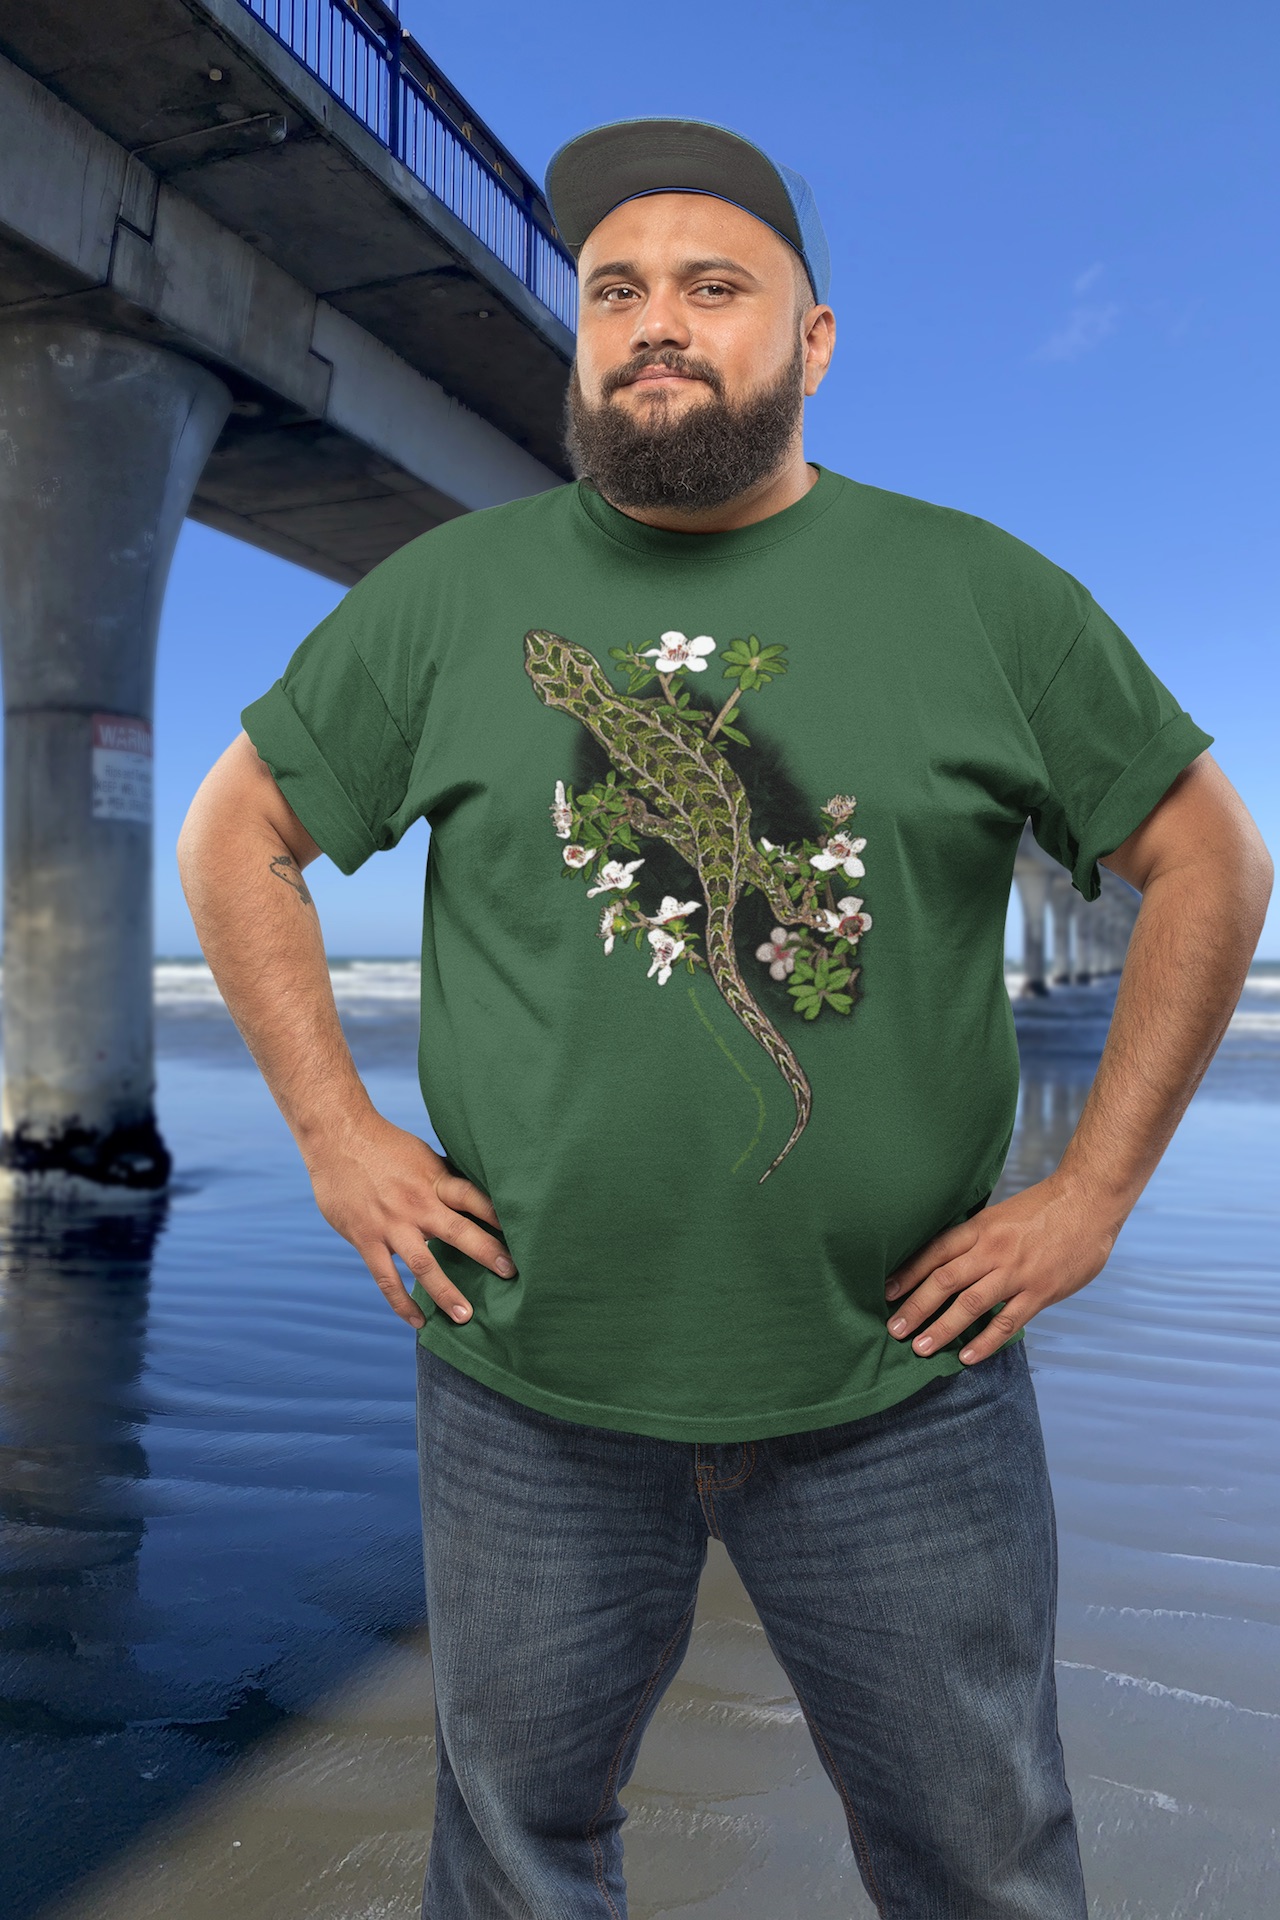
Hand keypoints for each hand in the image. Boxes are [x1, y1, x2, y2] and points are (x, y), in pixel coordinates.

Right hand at [304, 1112, 513, 1329]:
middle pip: (459, 1232)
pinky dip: (402, 1302)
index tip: (526, 1234)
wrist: (337, 1137)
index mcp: (435, 1180)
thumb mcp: (424, 1155)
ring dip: (446, 1292)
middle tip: (513, 1275)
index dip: (500, 1215)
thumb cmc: (385, 1145)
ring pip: (423, 1265)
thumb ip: (446, 1179)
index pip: (475, 1199)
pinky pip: (386, 1278)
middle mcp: (417, 1204)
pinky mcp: (366, 1239)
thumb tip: (478, 1192)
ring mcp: (391, 1224)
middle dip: (487, 1254)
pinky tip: (418, 1320)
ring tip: (465, 1317)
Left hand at [883, 1174, 1120, 1365]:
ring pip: (970, 1304)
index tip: (887, 1292)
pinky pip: (1007, 1322)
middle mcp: (992, 1250)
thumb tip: (948, 1259)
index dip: (908, 1273)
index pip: (935, 1252)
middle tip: (894, 1329)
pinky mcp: (1040, 1292)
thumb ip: (978, 1237)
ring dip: (942, 1328)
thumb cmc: (1044, 1208)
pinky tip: (966, 1357)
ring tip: (920, 1348)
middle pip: (944, 1281)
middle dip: (915, 1307)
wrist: (1089, 1202)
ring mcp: (1016, 1272)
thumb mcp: (1001, 1214)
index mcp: (980, 1228)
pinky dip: (985, 1341)